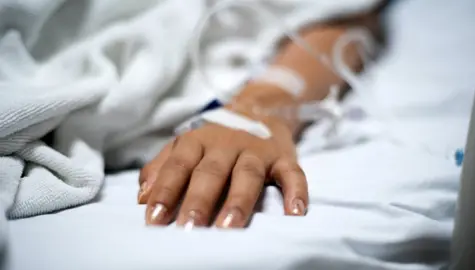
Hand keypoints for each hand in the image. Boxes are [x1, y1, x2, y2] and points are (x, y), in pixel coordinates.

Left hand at [137, 105, 307, 228]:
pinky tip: (294, 214)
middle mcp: (226, 144)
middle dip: (199, 200)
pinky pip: (292, 174)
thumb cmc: (215, 137)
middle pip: (211, 172)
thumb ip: (162, 167)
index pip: (178, 166)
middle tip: (189, 228)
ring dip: (239, 200)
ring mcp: (257, 150)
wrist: (257, 108)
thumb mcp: (185, 144)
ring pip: (248, 175)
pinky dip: (296, 192)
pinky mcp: (283, 157)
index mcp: (198, 141)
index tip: (154, 219)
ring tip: (229, 227)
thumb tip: (142, 197)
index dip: (165, 191)